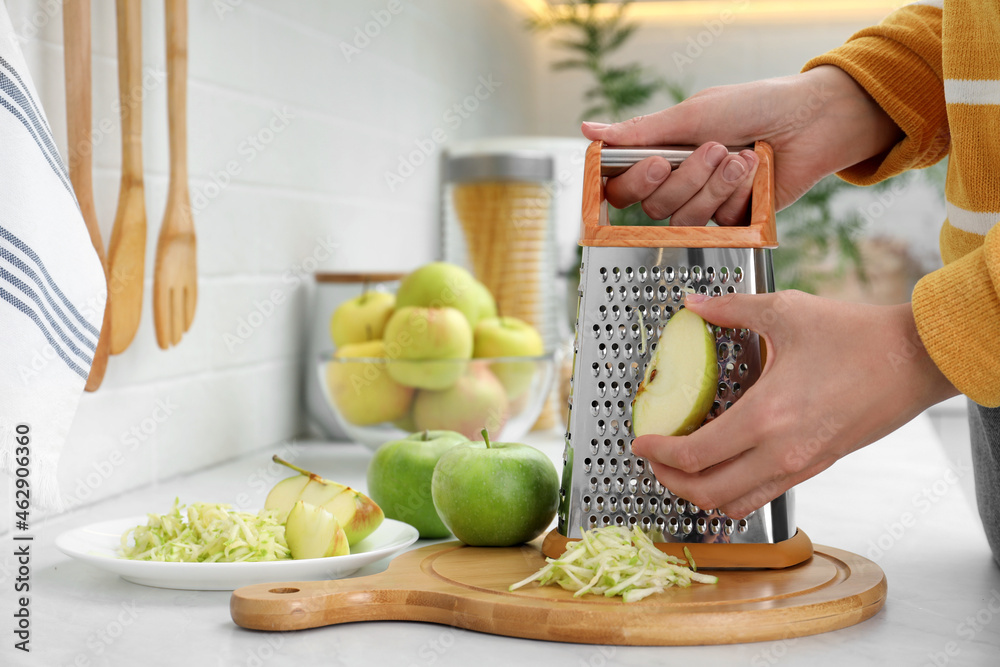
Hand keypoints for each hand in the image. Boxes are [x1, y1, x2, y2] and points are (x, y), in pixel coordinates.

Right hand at [582, 65, 902, 224]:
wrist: (811, 121)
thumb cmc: (754, 105)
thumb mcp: (693, 114)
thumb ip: (641, 132)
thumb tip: (589, 130)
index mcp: (661, 153)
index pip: (622, 185)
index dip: (632, 182)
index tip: (656, 164)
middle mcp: (678, 181)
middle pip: (652, 205)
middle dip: (687, 178)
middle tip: (715, 148)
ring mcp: (705, 203)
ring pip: (683, 217)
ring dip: (714, 185)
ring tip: (741, 158)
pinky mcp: (732, 220)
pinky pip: (718, 223)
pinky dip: (738, 194)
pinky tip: (755, 172)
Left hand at [631, 291, 958, 517]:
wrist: (916, 359)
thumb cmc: (856, 335)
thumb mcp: (786, 311)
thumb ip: (731, 309)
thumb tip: (694, 303)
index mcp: (766, 416)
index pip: (695, 455)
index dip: (658, 453)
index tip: (639, 442)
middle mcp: (781, 452)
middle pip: (706, 493)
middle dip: (669, 481)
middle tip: (652, 459)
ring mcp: (801, 466)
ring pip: (734, 504)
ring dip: (699, 492)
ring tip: (681, 467)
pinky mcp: (817, 467)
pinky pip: (762, 495)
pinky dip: (732, 492)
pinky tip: (723, 464)